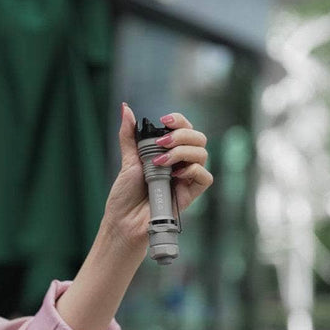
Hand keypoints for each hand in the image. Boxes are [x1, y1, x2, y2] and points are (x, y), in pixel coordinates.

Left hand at [101, 103, 212, 255]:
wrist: (124, 221)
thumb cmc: (125, 195)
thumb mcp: (128, 160)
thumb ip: (130, 135)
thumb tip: (125, 108)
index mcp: (169, 153)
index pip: (185, 129)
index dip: (180, 121)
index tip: (164, 121)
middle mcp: (181, 164)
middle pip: (198, 138)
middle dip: (181, 135)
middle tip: (161, 145)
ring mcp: (186, 179)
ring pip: (203, 154)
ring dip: (182, 151)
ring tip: (160, 162)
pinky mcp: (191, 195)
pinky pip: (205, 177)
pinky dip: (192, 170)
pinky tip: (175, 175)